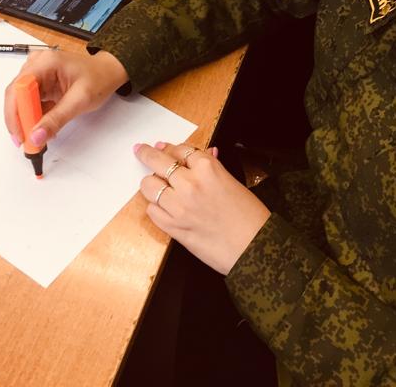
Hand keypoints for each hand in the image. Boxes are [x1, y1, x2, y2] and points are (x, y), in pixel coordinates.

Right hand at [4, 49, 127, 146]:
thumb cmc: (99, 78)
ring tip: (37, 137)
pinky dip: (35, 117)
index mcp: (46, 62)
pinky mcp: (41, 83)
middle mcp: (37, 64)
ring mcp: (38, 73)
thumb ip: (56, 119)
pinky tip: (44, 127)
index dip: (14, 112)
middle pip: (16, 95)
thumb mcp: (80, 100)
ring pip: (21, 100)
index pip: (18, 87)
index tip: (20, 134)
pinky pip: (30, 102)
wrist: (108, 72)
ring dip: (27, 120)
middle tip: (26, 141)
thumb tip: (36, 136)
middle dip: (20, 119)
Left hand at [135, 141, 270, 274]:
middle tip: (141, 150)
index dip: (170, 148)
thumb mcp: (232, 182)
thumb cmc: (249, 216)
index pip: (180, 150)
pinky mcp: (174, 227)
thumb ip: (213, 167)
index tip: (162, 146)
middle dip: (147, 154)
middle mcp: (190, 184)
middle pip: (158, 161)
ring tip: (155, 184)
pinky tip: (161, 206)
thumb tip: (205, 154)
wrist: (254, 248)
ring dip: (151, 184)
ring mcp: (179, 206)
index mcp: (208, 168)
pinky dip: (154, 206)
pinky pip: (152, 211)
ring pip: (149, 186)